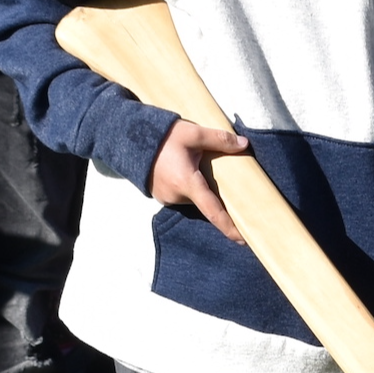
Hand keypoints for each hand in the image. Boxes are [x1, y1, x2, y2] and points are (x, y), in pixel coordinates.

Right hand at [147, 116, 250, 239]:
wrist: (130, 138)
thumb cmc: (162, 136)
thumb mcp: (193, 132)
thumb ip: (219, 139)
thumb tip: (244, 144)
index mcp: (188, 183)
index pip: (213, 212)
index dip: (229, 228)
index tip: (244, 240)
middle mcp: (177, 195)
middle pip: (205, 201)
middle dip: (214, 192)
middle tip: (220, 176)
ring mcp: (167, 197)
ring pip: (193, 197)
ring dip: (199, 187)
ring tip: (195, 167)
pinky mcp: (160, 195)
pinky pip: (181, 195)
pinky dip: (188, 187)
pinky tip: (184, 169)